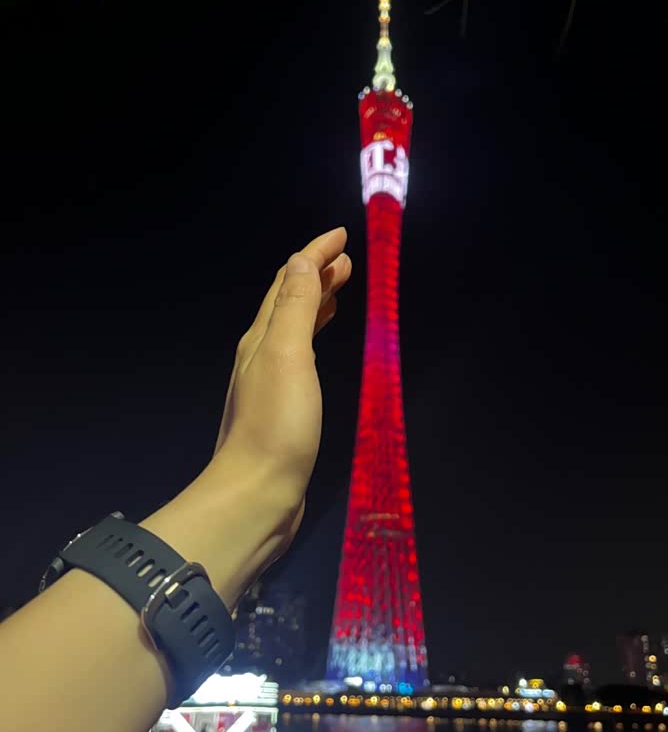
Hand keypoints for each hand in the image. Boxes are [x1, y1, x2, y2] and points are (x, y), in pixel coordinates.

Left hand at [145, 226, 351, 606]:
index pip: (289, 282)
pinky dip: (314, 339)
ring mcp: (268, 384)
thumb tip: (301, 260)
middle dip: (316, 275)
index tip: (342, 236)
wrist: (255, 495)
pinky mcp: (280, 410)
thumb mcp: (287, 355)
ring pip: (293, 330)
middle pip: (289, 303)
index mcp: (261, 338)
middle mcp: (260, 355)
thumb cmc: (276, 425)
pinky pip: (299, 358)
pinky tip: (320, 350)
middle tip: (347, 261)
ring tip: (340, 292)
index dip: (314, 255)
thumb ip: (295, 308)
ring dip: (316, 305)